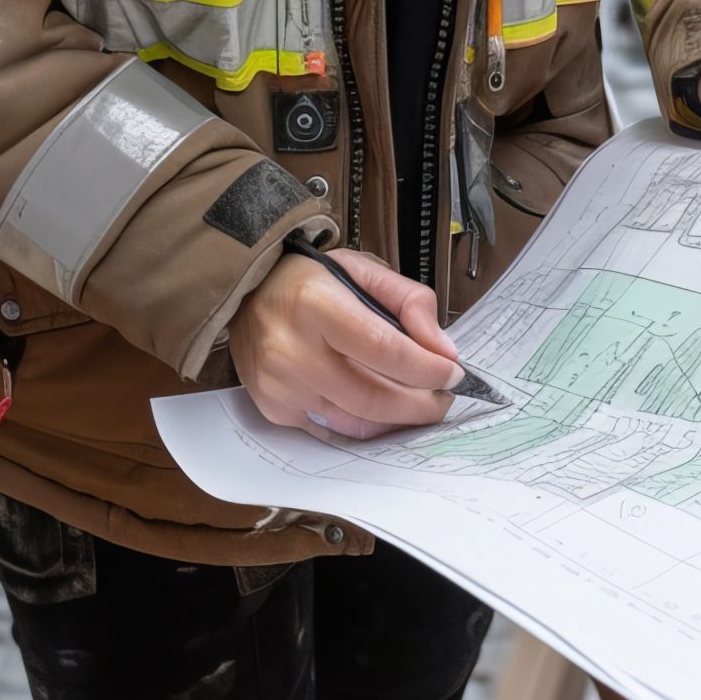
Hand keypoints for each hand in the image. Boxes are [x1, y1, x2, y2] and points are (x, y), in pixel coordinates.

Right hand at [229, 247, 464, 441]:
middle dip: (420, 404)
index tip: (453, 373)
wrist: (246, 292)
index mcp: (315, 303)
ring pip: (357, 422)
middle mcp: (291, 350)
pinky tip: (384, 410)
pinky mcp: (275, 410)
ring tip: (419, 402)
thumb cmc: (310, 279)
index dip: (426, 368)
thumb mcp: (362, 269)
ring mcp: (280, 387)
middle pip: (373, 396)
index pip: (384, 349)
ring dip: (398, 418)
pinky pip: (335, 430)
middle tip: (444, 397)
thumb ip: (408, 301)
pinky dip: (367, 424)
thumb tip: (443, 349)